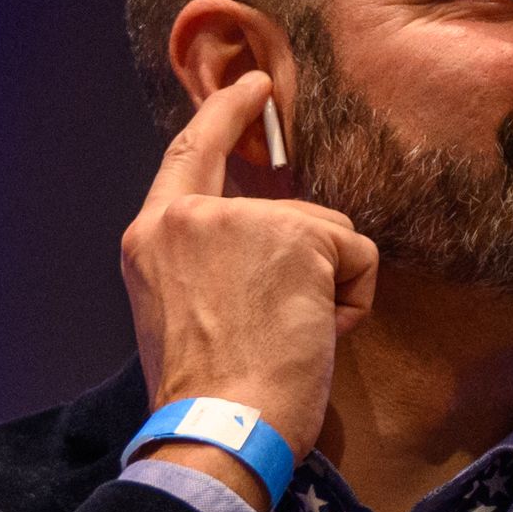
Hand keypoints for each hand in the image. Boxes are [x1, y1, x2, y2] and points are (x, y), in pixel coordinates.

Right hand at [118, 74, 371, 473]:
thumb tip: (277, 248)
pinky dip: (353, 301)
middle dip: (307, 270)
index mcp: (153, 237)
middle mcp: (190, 217)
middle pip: (288, 214)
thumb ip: (213, 261)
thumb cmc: (209, 393)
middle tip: (274, 333)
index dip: (223, 115)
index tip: (254, 85)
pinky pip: (359, 256)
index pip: (190, 155)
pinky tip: (314, 335)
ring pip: (328, 236)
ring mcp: (243, 220)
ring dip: (326, 290)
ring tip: (284, 340)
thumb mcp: (184, 310)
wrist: (218, 426)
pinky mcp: (297, 236)